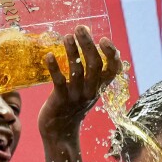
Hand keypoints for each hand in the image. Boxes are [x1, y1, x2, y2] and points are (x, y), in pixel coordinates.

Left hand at [38, 25, 121, 139]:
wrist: (60, 132)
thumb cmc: (72, 105)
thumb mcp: (86, 87)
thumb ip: (87, 67)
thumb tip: (84, 35)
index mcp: (99, 87)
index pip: (113, 69)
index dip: (111, 54)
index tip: (104, 39)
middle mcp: (91, 91)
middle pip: (95, 64)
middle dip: (88, 44)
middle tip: (80, 28)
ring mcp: (76, 96)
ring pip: (78, 71)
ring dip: (72, 52)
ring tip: (67, 37)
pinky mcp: (60, 100)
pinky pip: (59, 82)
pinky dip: (54, 68)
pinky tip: (48, 56)